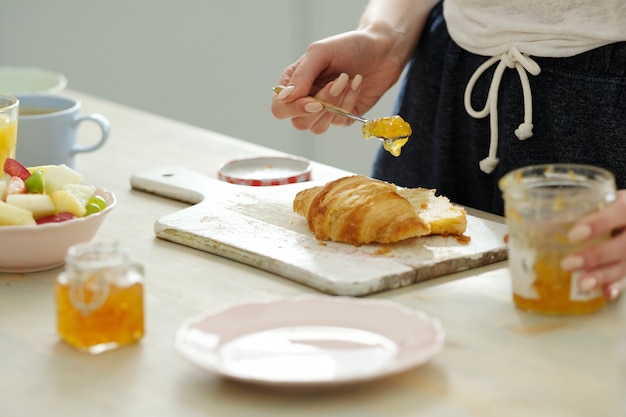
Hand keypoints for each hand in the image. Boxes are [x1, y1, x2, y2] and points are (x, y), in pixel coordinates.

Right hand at [271, 28, 410, 134]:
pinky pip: (339, 122)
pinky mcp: (342, 117)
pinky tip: (357, 84)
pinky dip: (350, 103)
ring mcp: (324, 111)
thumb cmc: (348, 46)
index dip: (295, 109)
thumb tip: (285, 97)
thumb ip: (301, 75)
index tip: (314, 101)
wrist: (382, 50)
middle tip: (339, 81)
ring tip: (348, 80)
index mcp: (293, 83)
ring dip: (337, 105)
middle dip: (322, 105)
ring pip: (318, 127)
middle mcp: (305, 100)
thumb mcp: (320, 53)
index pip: (280, 108)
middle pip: (299, 122)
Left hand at [561, 190, 625, 300]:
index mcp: (625, 207)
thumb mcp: (593, 201)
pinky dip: (616, 287)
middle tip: (568, 264)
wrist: (624, 213)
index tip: (573, 236)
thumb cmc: (603, 206)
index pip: (619, 212)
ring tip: (582, 285)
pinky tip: (605, 293)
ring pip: (624, 265)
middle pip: (622, 245)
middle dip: (595, 256)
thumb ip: (570, 211)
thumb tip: (527, 228)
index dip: (598, 224)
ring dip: (602, 276)